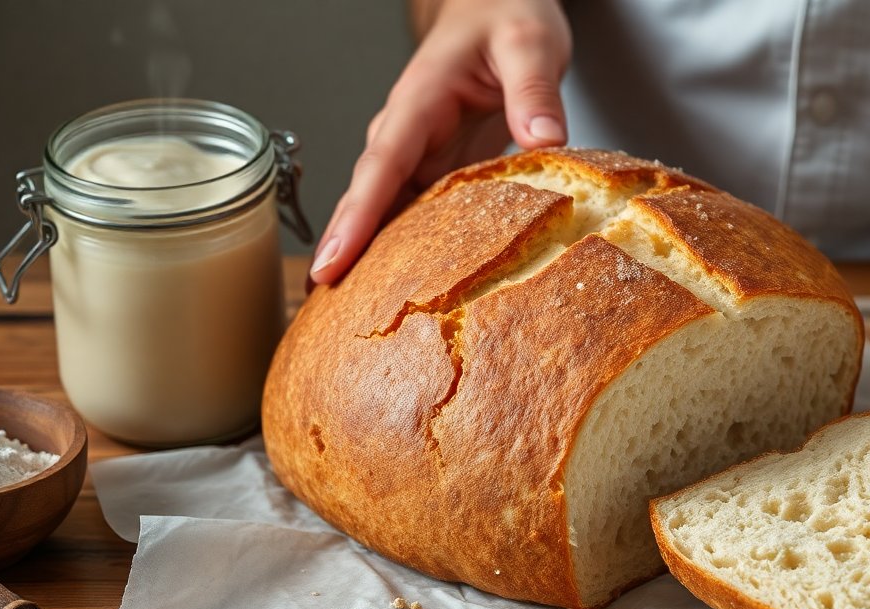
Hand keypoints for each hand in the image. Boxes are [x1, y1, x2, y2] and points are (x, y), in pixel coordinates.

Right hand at [310, 0, 570, 282]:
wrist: (496, 7)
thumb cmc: (507, 19)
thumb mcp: (530, 43)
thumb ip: (535, 91)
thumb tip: (546, 141)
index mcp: (420, 100)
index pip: (381, 165)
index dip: (356, 217)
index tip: (331, 261)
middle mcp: (409, 132)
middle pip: (369, 199)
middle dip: (344, 251)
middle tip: (323, 309)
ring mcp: (419, 154)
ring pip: (385, 211)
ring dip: (369, 257)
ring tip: (349, 316)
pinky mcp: (437, 169)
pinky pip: (413, 213)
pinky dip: (403, 249)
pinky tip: (402, 288)